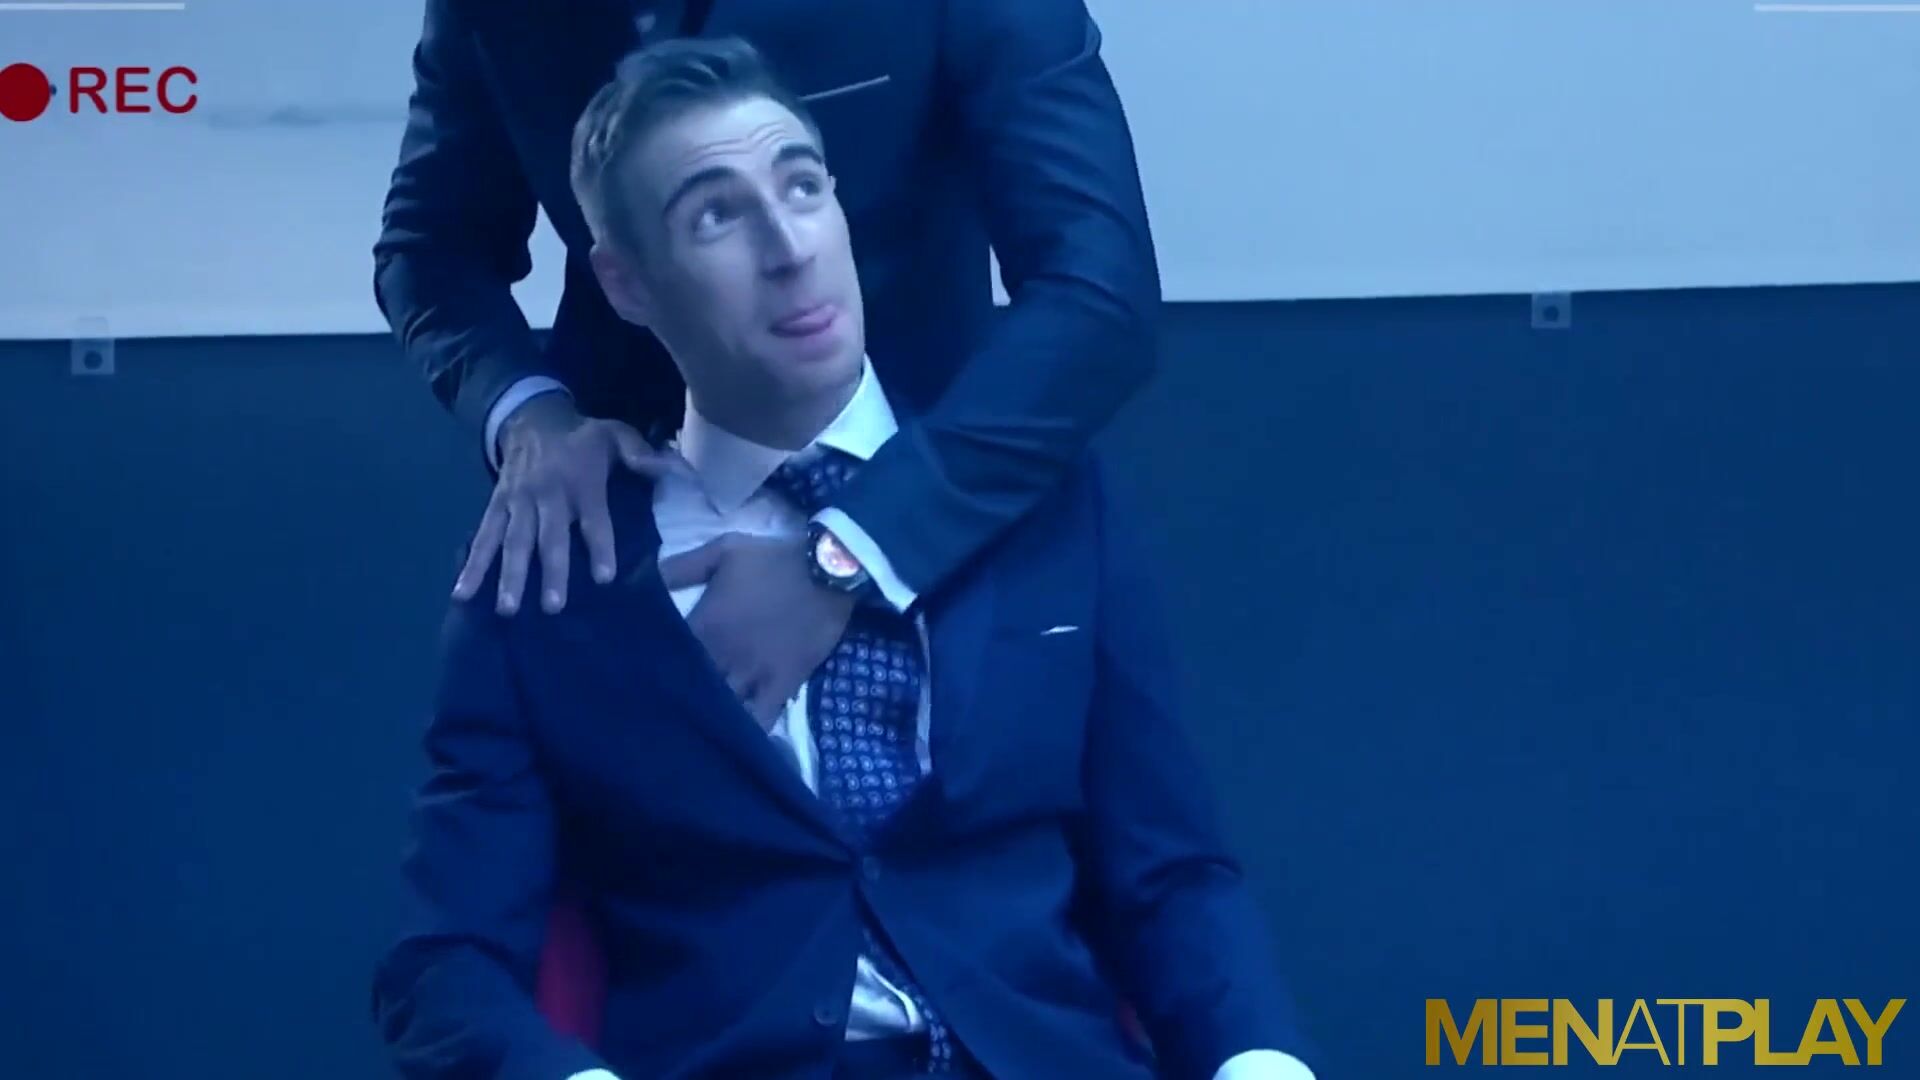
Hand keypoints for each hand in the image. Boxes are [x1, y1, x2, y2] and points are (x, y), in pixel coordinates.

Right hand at [453, 395, 687, 614]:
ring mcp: (517, 502)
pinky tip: (462, 593)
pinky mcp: (496, 507)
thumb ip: (639, 453)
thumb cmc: (582, 437)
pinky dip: (472, 565)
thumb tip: (671, 467)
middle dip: (551, 571)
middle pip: (549, 537)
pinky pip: (483, 537)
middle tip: (553, 606)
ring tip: (507, 609)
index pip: (593, 518)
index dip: (599, 546)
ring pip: (513, 542)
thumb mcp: (615, 433)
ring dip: (510, 575)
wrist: (531, 417)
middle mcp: (547, 494)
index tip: (603, 576)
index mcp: (580, 481)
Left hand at [658, 532, 855, 726]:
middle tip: (663, 708)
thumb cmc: (773, 559)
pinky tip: (734, 740)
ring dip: (708, 718)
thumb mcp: (722, 550)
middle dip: (676, 698)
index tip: (642, 674)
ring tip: (694, 729)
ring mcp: (754, 675)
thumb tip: (641, 581)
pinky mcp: (782, 686)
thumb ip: (680, 567)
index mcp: (705, 624)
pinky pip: (760, 720)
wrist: (828, 571)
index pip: (667, 656)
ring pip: (722, 709)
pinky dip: (746, 731)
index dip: (653, 667)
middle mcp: (724, 656)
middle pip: (690, 689)